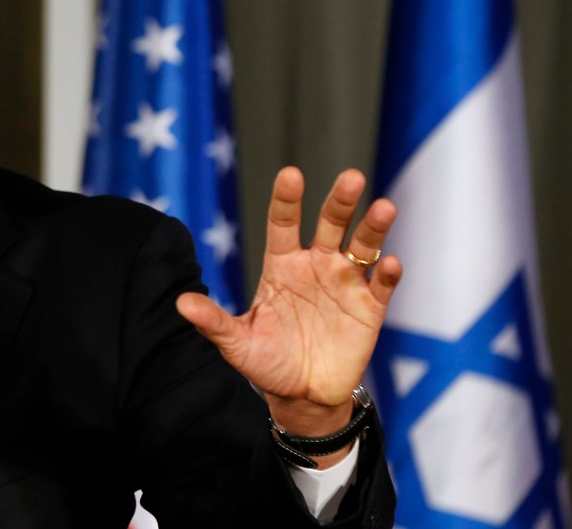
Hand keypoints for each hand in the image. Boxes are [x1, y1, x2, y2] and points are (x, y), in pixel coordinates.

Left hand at [177, 167, 400, 437]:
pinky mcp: (369, 307)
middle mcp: (316, 265)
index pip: (283, 224)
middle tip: (351, 177)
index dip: (287, 200)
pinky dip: (388, 272)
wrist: (302, 396)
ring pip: (363, 245)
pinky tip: (390, 263)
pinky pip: (381, 284)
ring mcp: (345, 283)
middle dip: (340, 201)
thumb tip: (181, 304)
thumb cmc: (266, 362)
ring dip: (373, 227)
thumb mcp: (237, 343)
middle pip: (330, 224)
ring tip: (384, 208)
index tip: (291, 174)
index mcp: (282, 266)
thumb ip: (213, 322)